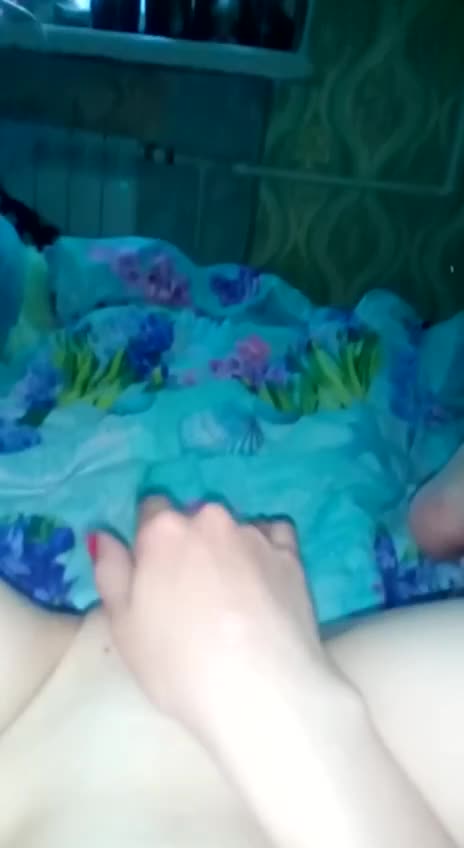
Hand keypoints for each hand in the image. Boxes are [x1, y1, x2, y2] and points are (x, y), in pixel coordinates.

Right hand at [94, 498, 329, 734]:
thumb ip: (111, 572)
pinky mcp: (291, 556)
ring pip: (234, 528)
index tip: (154, 575)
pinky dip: (267, 550)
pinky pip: (274, 536)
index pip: (151, 510)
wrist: (261, 691)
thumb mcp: (123, 627)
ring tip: (233, 596)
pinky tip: (265, 582)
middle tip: (192, 593)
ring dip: (229, 549)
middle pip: (194, 518)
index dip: (150, 542)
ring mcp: (255, 535)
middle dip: (190, 544)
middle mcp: (210, 520)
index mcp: (163, 531)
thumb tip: (104, 536)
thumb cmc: (178, 664)